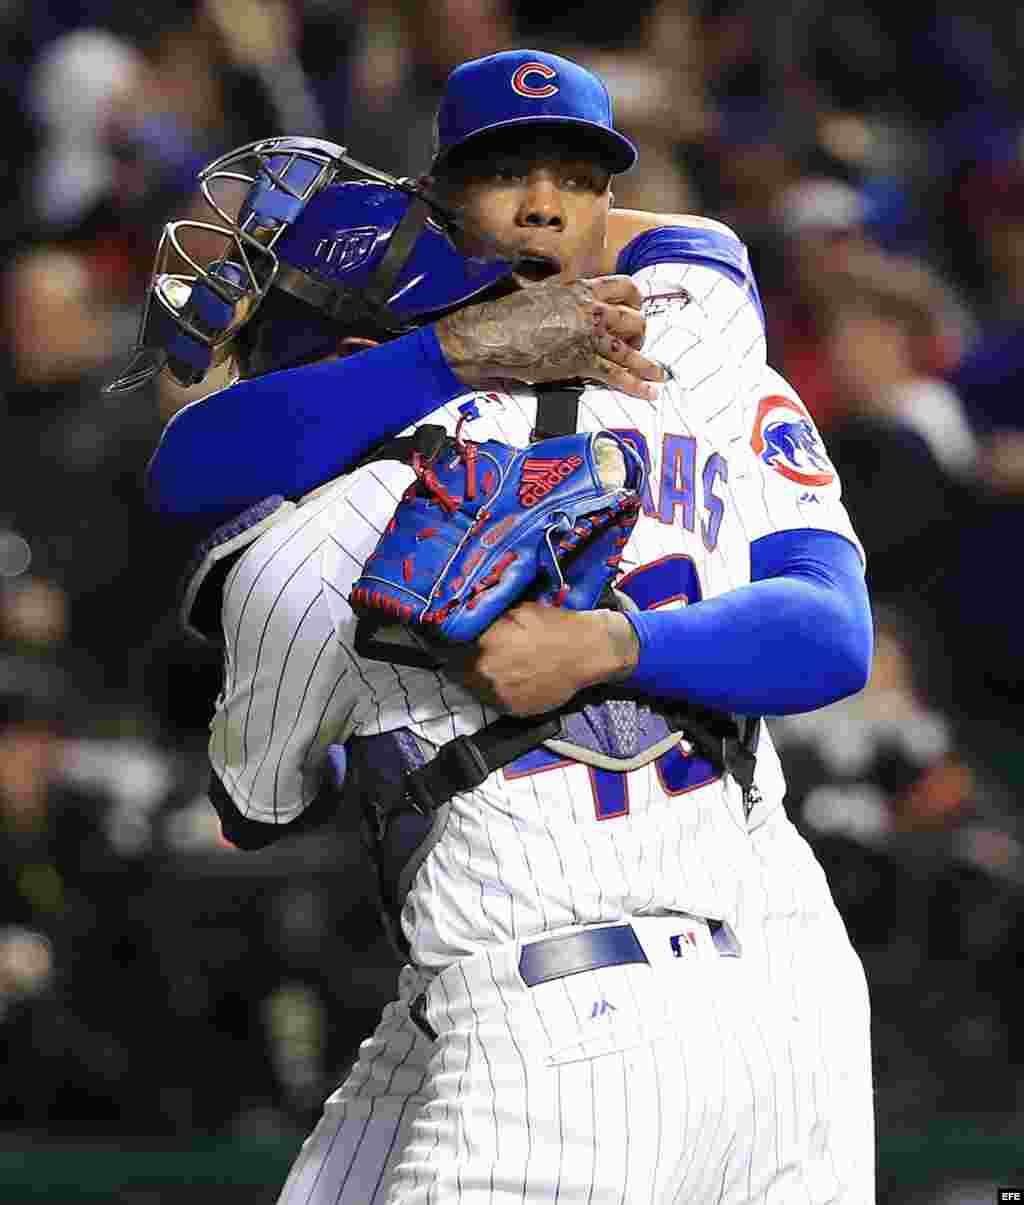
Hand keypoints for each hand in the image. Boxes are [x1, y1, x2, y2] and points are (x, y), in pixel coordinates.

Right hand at [435, 275, 664, 400]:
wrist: (492, 335)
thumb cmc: (506, 316)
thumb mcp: (538, 293)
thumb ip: (559, 296)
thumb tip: (559, 300)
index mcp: (580, 289)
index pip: (623, 287)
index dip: (634, 301)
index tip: (635, 310)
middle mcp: (590, 309)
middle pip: (634, 316)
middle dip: (639, 332)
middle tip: (635, 344)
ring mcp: (588, 336)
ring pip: (630, 345)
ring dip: (645, 361)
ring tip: (656, 373)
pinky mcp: (581, 362)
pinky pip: (617, 374)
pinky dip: (637, 385)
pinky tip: (649, 391)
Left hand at [445, 604, 638, 715]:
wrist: (586, 651)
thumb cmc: (552, 625)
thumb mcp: (514, 610)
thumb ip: (485, 618)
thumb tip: (461, 618)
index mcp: (479, 641)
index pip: (442, 647)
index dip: (440, 642)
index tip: (439, 639)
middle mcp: (483, 670)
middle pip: (453, 668)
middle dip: (459, 659)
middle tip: (467, 652)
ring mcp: (496, 693)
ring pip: (470, 686)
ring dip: (473, 677)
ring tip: (490, 666)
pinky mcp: (510, 709)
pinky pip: (491, 700)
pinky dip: (494, 691)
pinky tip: (507, 678)